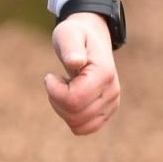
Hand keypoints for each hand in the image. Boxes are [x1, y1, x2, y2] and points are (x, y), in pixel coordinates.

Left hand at [44, 12, 120, 135]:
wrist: (91, 37)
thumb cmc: (76, 34)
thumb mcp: (68, 33)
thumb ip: (70, 46)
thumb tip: (76, 62)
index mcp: (104, 73)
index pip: (75, 99)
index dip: (55, 91)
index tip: (50, 75)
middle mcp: (112, 91)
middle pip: (75, 115)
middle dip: (56, 100)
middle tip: (55, 81)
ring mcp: (112, 103)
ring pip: (78, 125)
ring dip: (62, 109)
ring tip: (63, 88)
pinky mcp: (107, 111)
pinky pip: (84, 128)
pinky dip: (70, 117)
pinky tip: (69, 98)